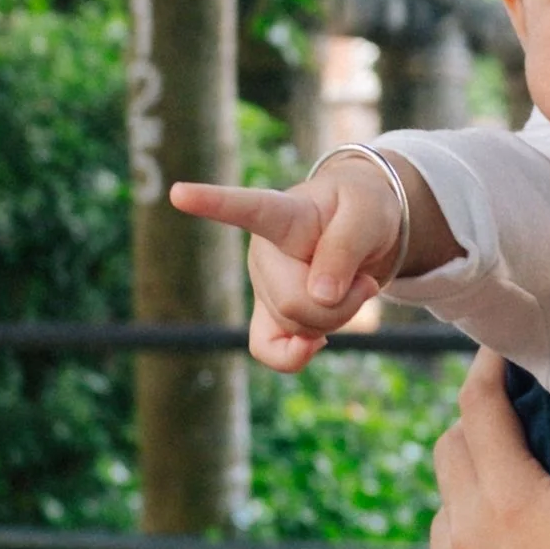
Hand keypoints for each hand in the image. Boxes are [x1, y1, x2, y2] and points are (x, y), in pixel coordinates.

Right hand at [170, 159, 418, 369]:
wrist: (363, 233)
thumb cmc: (363, 212)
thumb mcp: (370, 215)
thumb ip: (345, 249)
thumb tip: (320, 297)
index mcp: (283, 212)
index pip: (247, 208)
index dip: (213, 203)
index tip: (179, 193)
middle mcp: (263, 251)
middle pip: (293, 301)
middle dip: (341, 303)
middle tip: (366, 281)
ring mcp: (263, 285)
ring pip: (295, 326)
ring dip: (337, 318)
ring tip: (351, 286)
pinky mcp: (270, 316)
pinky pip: (269, 351)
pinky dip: (295, 356)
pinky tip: (314, 345)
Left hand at [417, 352, 549, 548]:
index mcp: (508, 498)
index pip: (478, 408)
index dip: (486, 371)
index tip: (502, 351)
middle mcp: (463, 535)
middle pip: (448, 452)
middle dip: (474, 426)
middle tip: (512, 418)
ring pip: (441, 517)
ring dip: (468, 496)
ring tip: (511, 501)